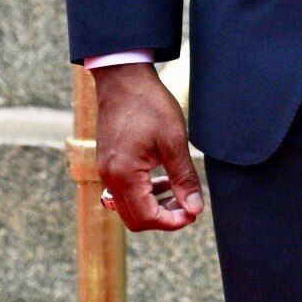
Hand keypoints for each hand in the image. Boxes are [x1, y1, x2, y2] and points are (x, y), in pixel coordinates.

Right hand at [93, 63, 202, 232]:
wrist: (123, 78)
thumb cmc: (149, 105)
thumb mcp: (174, 141)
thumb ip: (184, 178)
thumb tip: (195, 209)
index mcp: (124, 174)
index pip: (147, 218)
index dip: (172, 222)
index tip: (193, 213)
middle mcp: (110, 177)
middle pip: (136, 219)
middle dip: (164, 218)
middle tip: (188, 205)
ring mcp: (106, 171)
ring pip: (129, 207)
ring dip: (155, 206)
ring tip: (179, 192)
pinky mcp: (108, 163)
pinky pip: (124, 191)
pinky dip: (144, 193)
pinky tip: (162, 179)